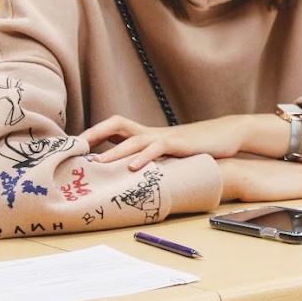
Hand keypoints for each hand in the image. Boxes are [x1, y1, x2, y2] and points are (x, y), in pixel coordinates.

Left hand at [81, 115, 252, 170]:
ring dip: (113, 151)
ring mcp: (165, 137)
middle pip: (117, 124)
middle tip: (74, 148)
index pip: (115, 127)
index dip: (94, 134)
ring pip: (133, 138)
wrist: (228, 134)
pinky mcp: (179, 144)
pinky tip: (132, 168)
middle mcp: (152, 132)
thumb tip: (132, 177)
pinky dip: (143, 157)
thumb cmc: (198, 147)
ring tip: (96, 163)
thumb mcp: (171, 155)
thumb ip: (153, 161)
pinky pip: (157, 148)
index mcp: (148, 134)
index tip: (73, 147)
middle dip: (95, 133)